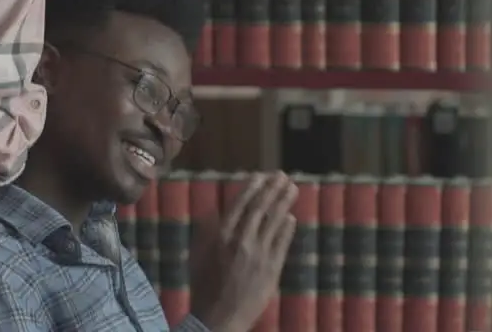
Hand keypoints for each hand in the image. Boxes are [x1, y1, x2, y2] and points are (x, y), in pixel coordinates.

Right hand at [190, 172, 297, 331]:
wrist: (219, 316)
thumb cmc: (204, 286)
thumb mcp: (199, 254)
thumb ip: (208, 231)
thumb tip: (216, 211)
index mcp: (221, 235)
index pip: (241, 204)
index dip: (253, 188)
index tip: (262, 176)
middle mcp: (241, 241)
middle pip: (260, 209)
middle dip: (272, 190)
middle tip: (283, 176)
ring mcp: (258, 254)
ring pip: (274, 222)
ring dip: (284, 203)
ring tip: (292, 189)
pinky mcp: (271, 269)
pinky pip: (282, 243)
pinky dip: (287, 229)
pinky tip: (291, 218)